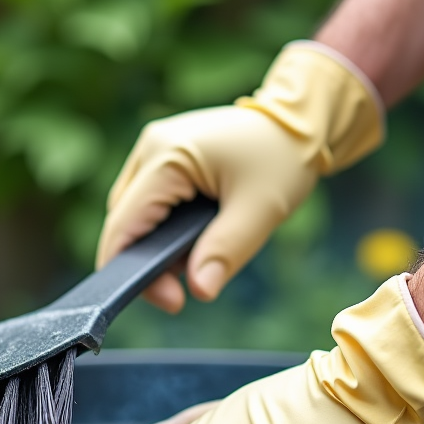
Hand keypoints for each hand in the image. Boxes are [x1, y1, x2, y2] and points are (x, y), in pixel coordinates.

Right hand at [98, 41, 383, 312]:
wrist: (299, 120)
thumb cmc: (283, 159)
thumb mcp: (261, 210)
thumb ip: (226, 250)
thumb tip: (200, 290)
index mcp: (167, 156)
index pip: (124, 224)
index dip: (133, 270)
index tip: (171, 302)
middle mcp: (150, 147)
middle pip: (124, 221)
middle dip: (147, 261)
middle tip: (185, 291)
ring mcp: (155, 148)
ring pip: (134, 213)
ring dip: (155, 244)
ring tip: (197, 262)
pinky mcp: (165, 155)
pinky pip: (150, 200)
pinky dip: (164, 227)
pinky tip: (195, 239)